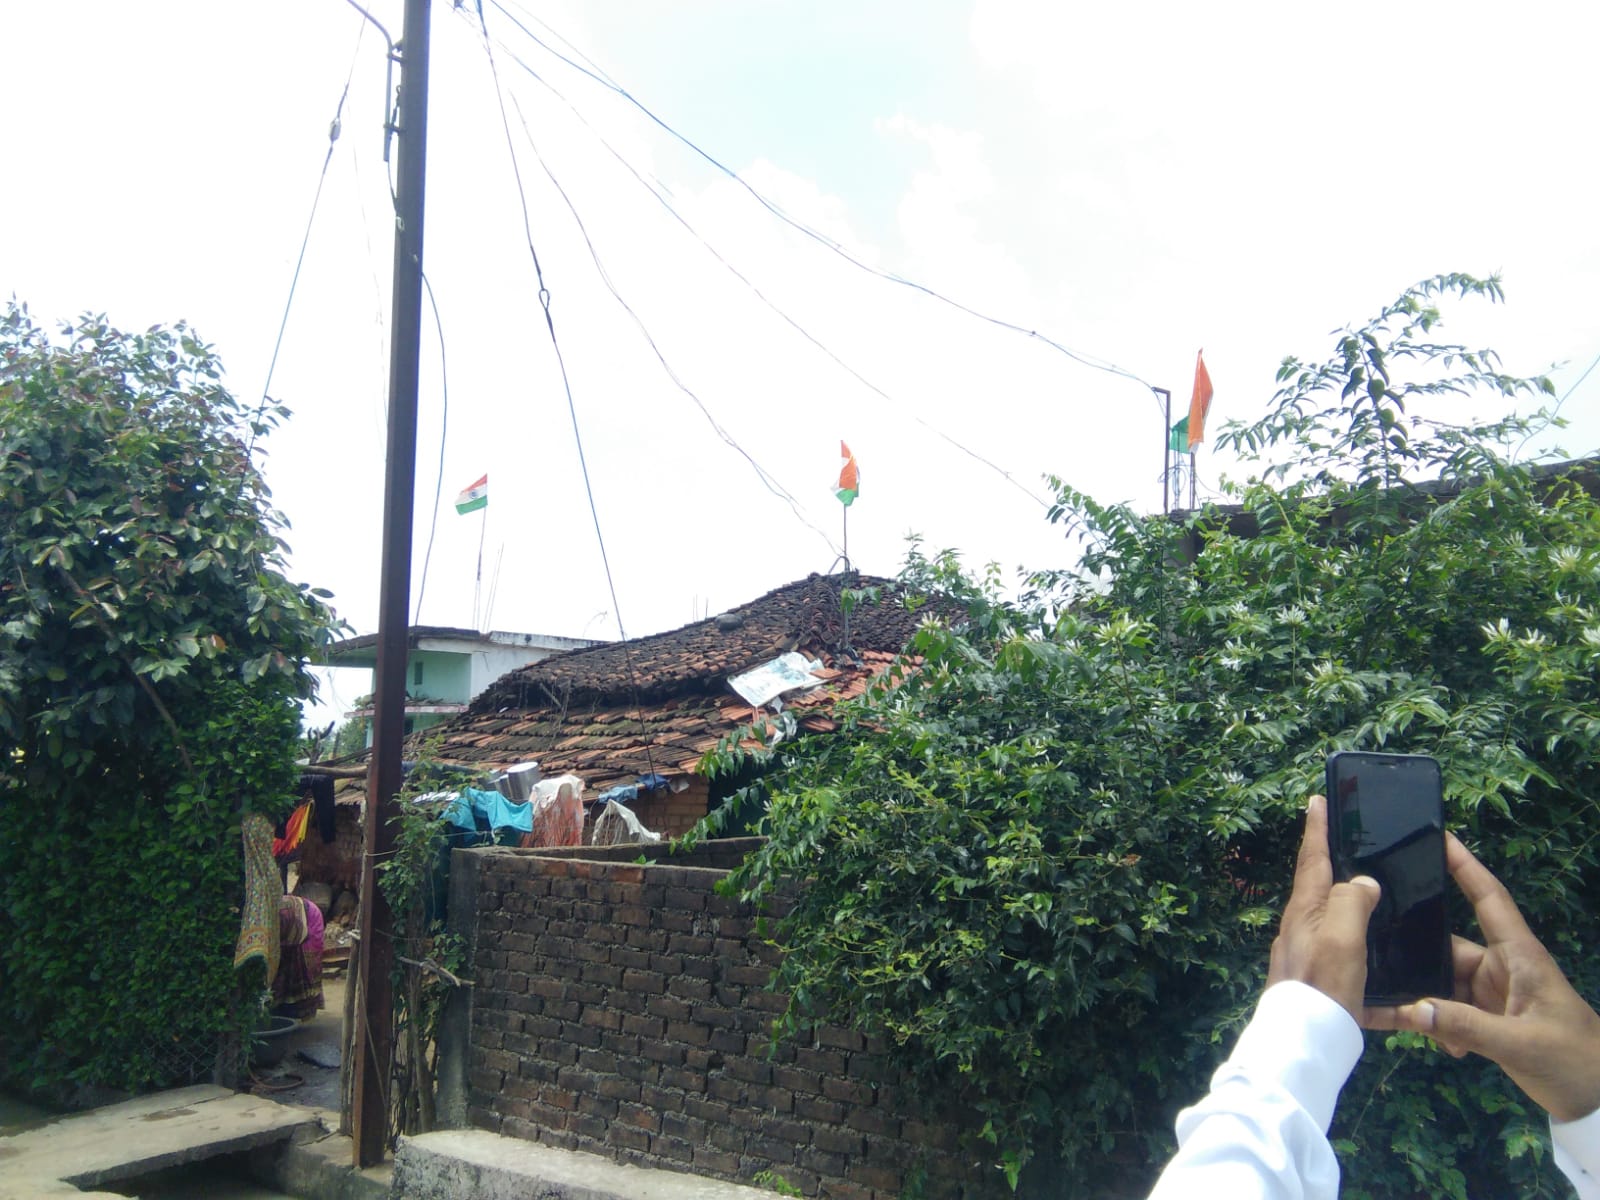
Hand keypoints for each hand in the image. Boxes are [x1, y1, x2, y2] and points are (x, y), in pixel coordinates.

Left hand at [1267, 794, 1381, 1021]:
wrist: (1304, 1046)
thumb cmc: (1322, 984)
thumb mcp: (1340, 935)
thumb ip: (1352, 901)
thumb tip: (1363, 882)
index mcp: (1305, 911)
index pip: (1312, 859)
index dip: (1317, 829)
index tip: (1316, 799)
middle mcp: (1302, 930)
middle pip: (1323, 890)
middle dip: (1336, 866)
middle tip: (1352, 845)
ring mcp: (1310, 959)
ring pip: (1339, 928)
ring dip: (1358, 914)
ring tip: (1381, 904)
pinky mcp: (1324, 987)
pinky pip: (1354, 970)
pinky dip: (1373, 970)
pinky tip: (1395, 982)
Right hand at [1364, 834, 1599, 1122]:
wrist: (1599, 1103)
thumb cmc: (1574, 1060)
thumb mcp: (1521, 1045)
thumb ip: (1465, 1027)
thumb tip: (1411, 1008)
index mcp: (1520, 957)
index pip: (1489, 899)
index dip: (1465, 866)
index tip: (1438, 836)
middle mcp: (1503, 968)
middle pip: (1447, 947)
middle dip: (1416, 958)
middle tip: (1374, 959)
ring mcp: (1495, 994)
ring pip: (1443, 984)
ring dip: (1425, 1002)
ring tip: (1393, 1012)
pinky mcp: (1489, 1019)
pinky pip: (1450, 1012)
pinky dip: (1439, 1027)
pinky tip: (1443, 1048)